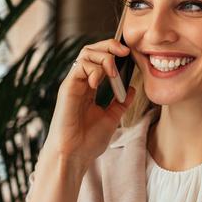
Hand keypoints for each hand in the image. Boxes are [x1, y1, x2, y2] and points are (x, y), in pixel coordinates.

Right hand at [41, 38, 136, 172]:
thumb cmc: (88, 141)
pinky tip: (99, 82)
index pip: (99, 59)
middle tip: (124, 52)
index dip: (113, 51)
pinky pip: (79, 66)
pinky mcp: (67, 88)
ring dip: (103, 56)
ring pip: (85, 53)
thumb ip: (121, 103)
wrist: (74, 155)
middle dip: (109, 45)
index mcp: (89, 88)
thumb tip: (133, 88)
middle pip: (91, 50)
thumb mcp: (111, 118)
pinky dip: (93, 68)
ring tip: (112, 72)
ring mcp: (73, 84)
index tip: (129, 54)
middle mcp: (80, 83)